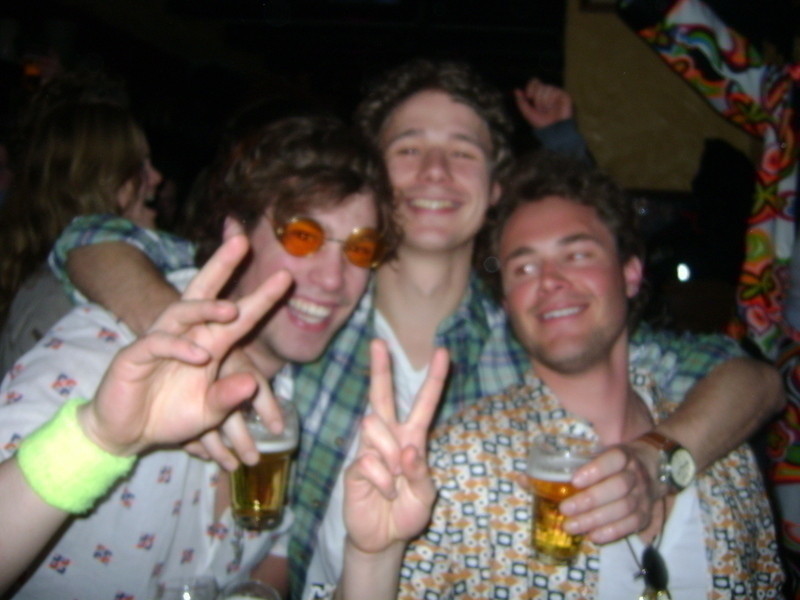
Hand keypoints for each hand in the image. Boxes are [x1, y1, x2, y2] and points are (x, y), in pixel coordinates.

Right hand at [78, 233, 292, 456]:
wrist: (128, 434)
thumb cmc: (171, 416)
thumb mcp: (209, 411)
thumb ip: (228, 397)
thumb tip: (251, 383)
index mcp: (210, 344)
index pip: (240, 315)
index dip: (261, 296)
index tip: (285, 276)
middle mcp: (187, 334)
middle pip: (204, 291)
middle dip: (222, 265)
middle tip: (241, 241)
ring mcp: (159, 341)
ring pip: (182, 311)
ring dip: (206, 308)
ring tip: (230, 311)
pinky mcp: (135, 356)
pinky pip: (158, 343)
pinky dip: (179, 347)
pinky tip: (199, 356)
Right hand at [344, 340, 448, 553]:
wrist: (383, 538)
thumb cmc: (406, 511)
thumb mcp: (425, 496)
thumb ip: (420, 473)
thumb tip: (406, 451)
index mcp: (412, 438)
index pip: (423, 404)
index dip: (434, 379)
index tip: (442, 352)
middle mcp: (389, 438)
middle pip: (382, 396)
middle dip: (380, 369)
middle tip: (378, 343)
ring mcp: (369, 450)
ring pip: (374, 425)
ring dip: (390, 454)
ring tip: (394, 480)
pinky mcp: (354, 466)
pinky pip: (368, 460)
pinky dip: (383, 481)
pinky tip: (383, 493)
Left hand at [514, 78, 573, 129]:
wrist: (553, 130)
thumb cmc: (541, 123)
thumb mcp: (528, 113)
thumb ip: (521, 102)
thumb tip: (516, 90)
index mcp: (540, 94)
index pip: (534, 82)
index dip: (530, 86)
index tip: (528, 96)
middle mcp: (548, 92)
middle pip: (539, 85)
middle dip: (537, 98)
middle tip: (540, 108)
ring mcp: (556, 93)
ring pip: (546, 88)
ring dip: (543, 101)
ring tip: (547, 109)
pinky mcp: (563, 95)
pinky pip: (553, 91)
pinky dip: (549, 101)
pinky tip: (552, 107)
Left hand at [558, 441, 660, 543]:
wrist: (651, 470)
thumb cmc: (613, 463)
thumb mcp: (600, 454)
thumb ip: (576, 462)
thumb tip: (534, 475)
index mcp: (623, 456)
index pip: (614, 459)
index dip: (596, 469)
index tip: (574, 480)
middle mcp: (636, 475)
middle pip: (618, 487)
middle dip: (590, 500)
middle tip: (564, 509)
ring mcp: (643, 496)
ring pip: (623, 509)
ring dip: (595, 519)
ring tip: (570, 526)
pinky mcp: (645, 515)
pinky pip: (630, 526)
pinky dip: (610, 533)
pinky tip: (591, 536)